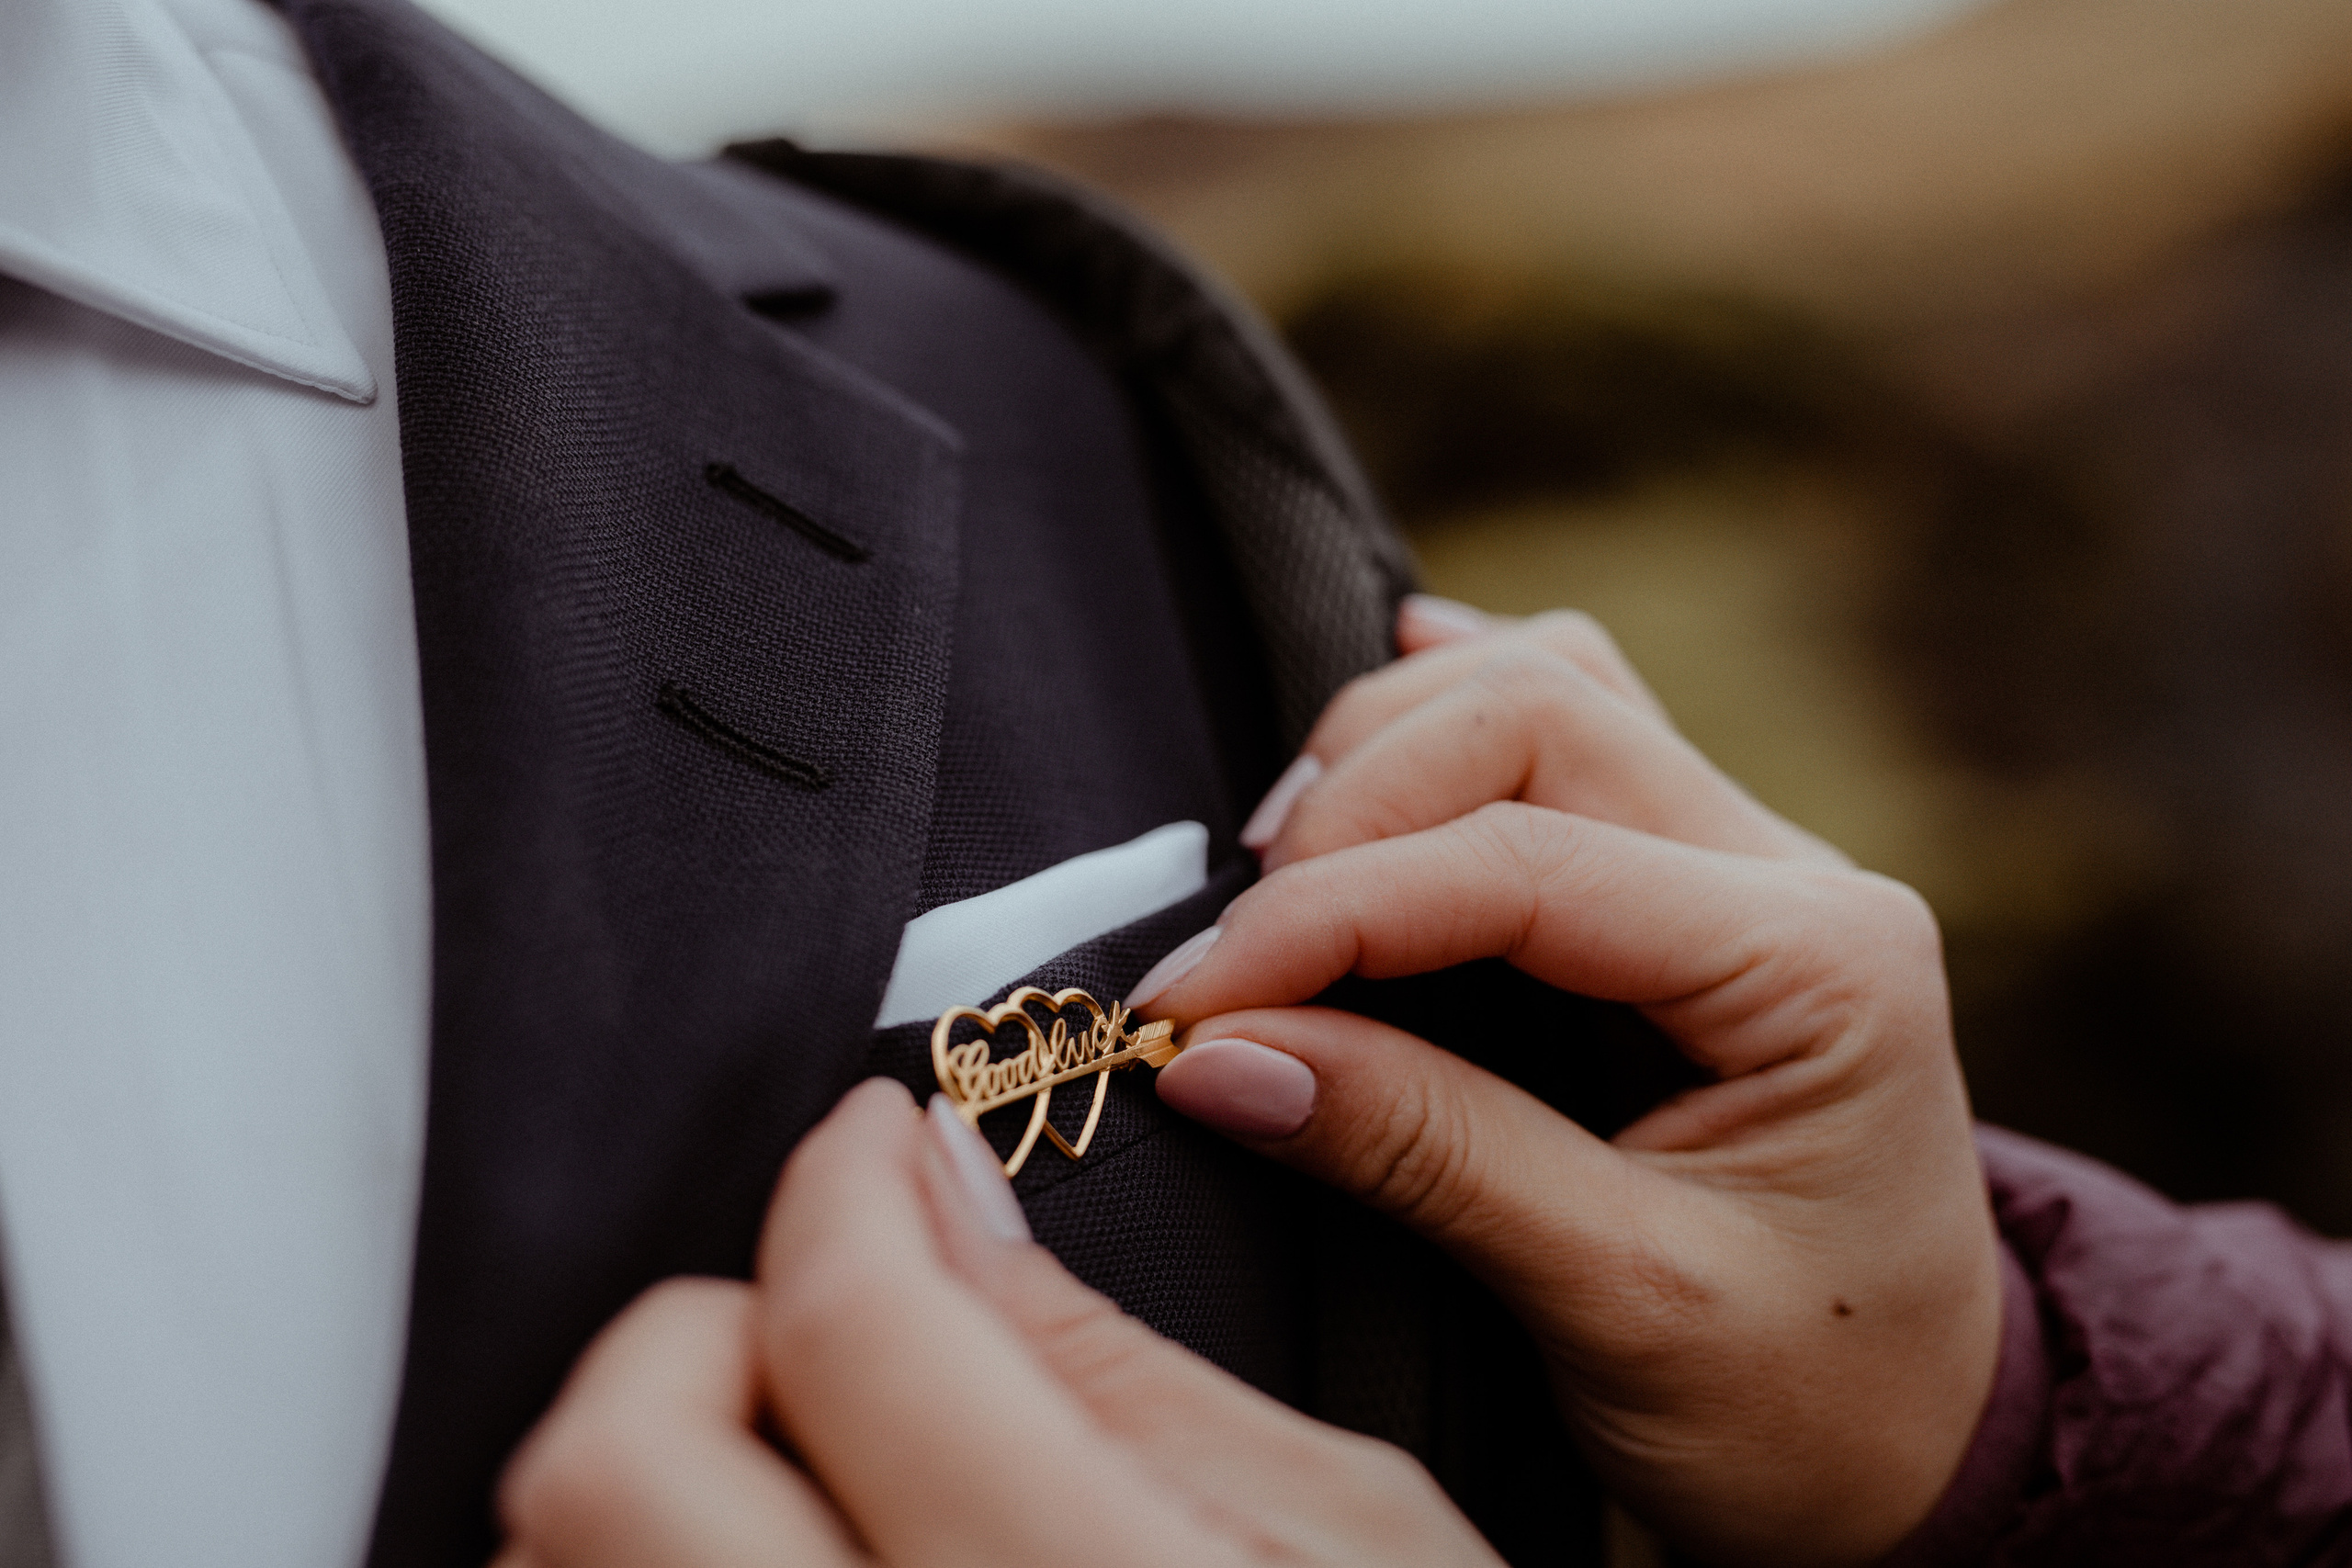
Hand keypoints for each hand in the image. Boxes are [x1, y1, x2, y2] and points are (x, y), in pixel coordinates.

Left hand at [492, 1079, 1501, 1567]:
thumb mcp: (1348, 1534)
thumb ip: (1126, 1373)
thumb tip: (952, 1202)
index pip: (846, 1330)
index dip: (842, 1183)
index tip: (875, 1143)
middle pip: (609, 1466)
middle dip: (705, 1331)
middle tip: (830, 1310)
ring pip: (565, 1565)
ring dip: (663, 1468)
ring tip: (819, 1452)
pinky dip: (664, 1564)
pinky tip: (800, 1550)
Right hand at [1139, 596, 2001, 1566]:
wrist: (1914, 1451)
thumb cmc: (1802, 1408)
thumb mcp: (1619, 1306)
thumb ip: (1423, 1154)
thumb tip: (1220, 1055)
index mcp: (1820, 966)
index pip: (1526, 861)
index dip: (1332, 913)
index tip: (1193, 1005)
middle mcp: (1798, 877)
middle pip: (1534, 716)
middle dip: (1350, 811)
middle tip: (1237, 962)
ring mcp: (1750, 866)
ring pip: (1546, 690)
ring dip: (1388, 753)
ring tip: (1279, 878)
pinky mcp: (1692, 887)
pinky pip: (1572, 730)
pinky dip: (1450, 725)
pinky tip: (1369, 740)